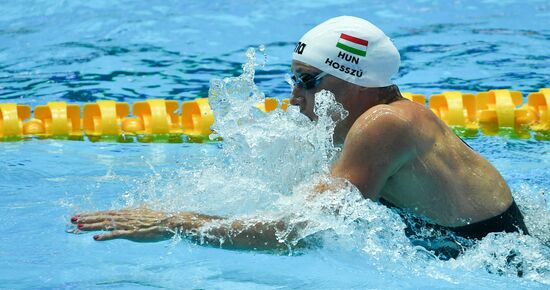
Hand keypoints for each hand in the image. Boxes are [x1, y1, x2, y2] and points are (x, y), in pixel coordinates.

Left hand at [70, 208, 207, 241]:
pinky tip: (95, 238)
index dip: (91, 214)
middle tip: (71, 219)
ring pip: (106, 224)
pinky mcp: (133, 233)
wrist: (171, 221)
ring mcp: (128, 224)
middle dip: (86, 218)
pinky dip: (106, 236)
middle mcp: (125, 216)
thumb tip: (126, 214)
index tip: (78, 215)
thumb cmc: (159, 218)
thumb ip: (133, 215)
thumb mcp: (143, 214)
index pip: (105, 213)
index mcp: (126, 212)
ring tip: (78, 227)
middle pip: (102, 217)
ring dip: (91, 226)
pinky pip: (117, 234)